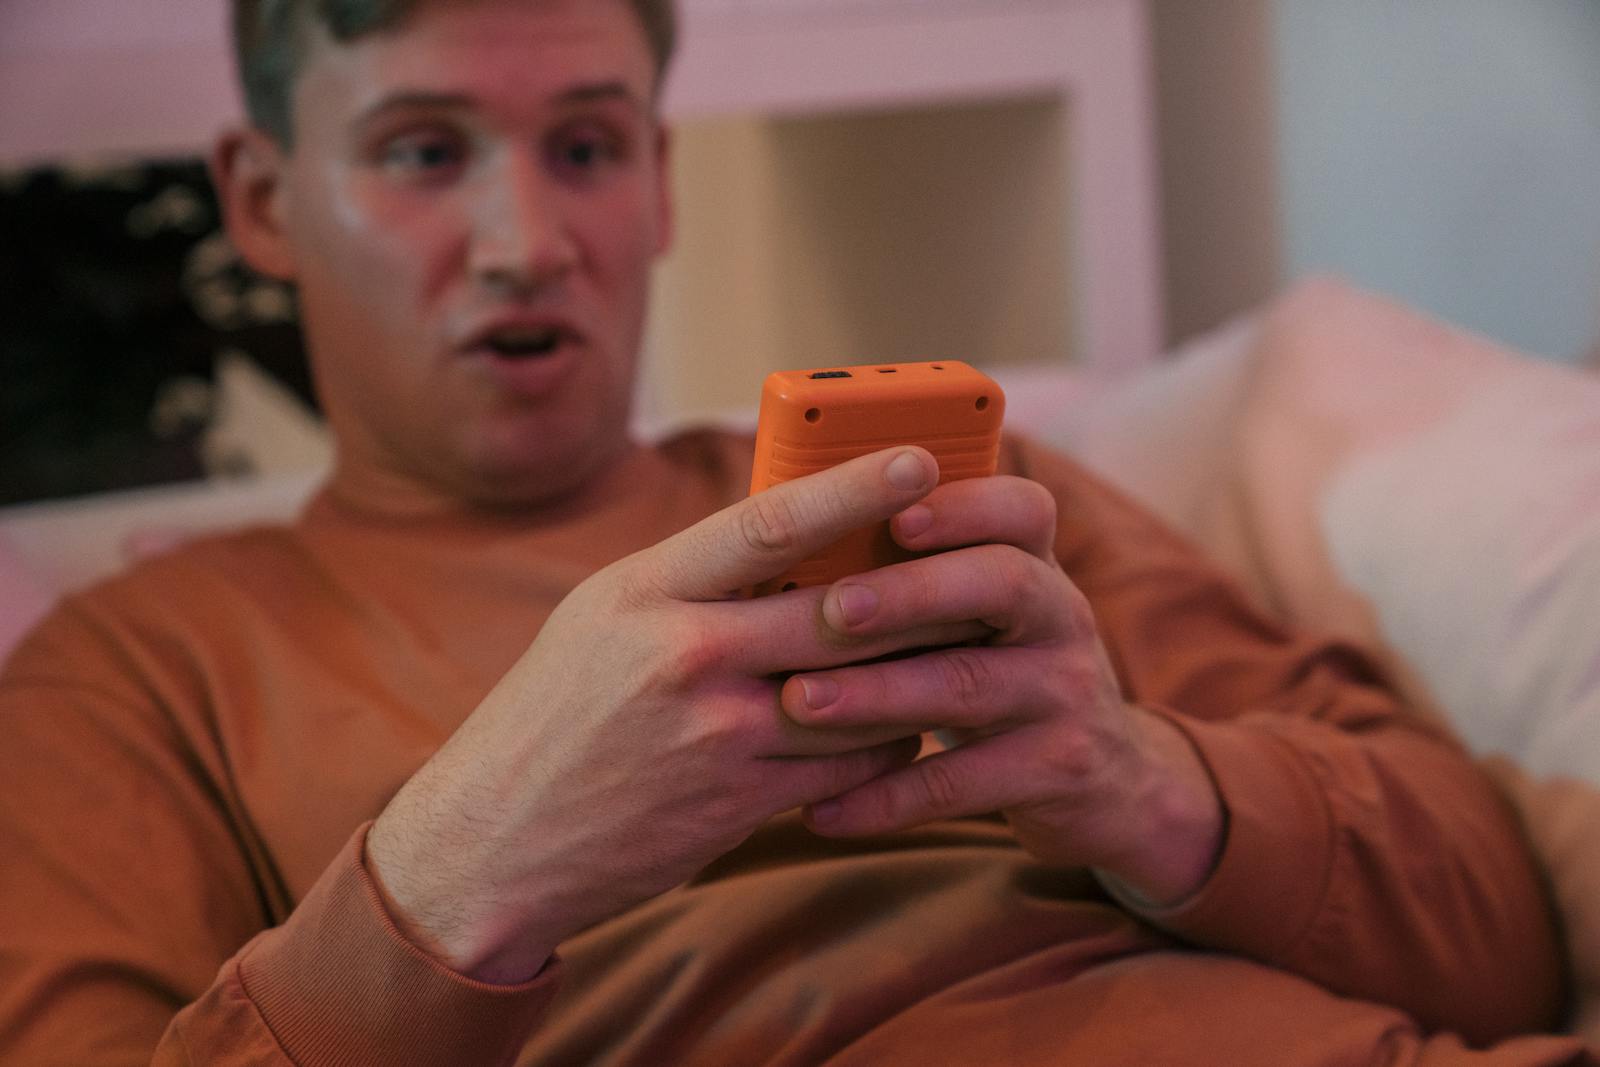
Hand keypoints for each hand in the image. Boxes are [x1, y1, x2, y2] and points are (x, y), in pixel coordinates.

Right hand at [366, 447, 991, 982]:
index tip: (919, 462)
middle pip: (838, 612)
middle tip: (982, 571)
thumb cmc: (555, 714)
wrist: (496, 841)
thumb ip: (692, 581)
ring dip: (915, 677)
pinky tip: (900, 732)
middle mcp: (683, 654)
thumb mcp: (602, 618)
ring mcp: (715, 733)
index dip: (852, 489)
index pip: (767, 524)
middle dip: (922, 592)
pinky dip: (886, 747)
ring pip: (862, 695)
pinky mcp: (739, 802)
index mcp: (646, 592)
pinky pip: (849, 767)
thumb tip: (793, 536)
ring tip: (952, 653)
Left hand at [779, 475, 1225, 906]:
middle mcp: (1062, 616)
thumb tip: (788, 533)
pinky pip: (965, 782)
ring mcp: (1065, 694)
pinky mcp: (1058, 770)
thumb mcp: (982, 611)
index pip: (1021, 510)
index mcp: (1036, 562)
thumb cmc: (998, 668)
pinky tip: (824, 811)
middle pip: (1000, 583)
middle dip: (910, 593)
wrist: (1107, 778)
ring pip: (970, 685)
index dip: (962, 507)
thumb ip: (919, 571)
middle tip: (832, 609)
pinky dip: (890, 797)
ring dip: (879, 694)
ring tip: (800, 702)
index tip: (893, 517)